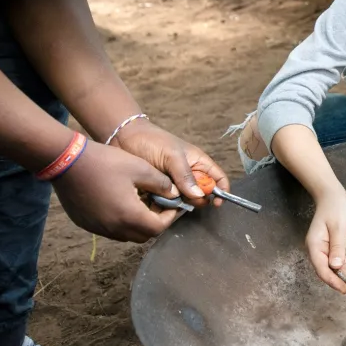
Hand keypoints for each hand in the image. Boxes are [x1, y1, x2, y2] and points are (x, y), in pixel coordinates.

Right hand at [51, 142, 180, 241]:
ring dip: (138, 223)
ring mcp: (97, 228)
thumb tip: (175, 194)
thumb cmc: (106, 162)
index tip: (173, 204)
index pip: (158, 228)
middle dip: (155, 222)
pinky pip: (110, 229)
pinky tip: (120, 202)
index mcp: (129, 216)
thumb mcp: (141, 168)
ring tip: (140, 202)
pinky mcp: (86, 224)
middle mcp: (113, 228)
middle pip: (143, 235)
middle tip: (158, 203)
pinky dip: (121, 222)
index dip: (170, 217)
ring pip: (126, 235)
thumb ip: (161, 184)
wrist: (66, 161)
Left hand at [114, 119, 229, 208]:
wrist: (124, 139)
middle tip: (182, 197)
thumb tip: (199, 196)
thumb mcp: (172, 155)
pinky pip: (168, 204)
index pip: (218, 179)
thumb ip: (185, 175)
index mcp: (198, 163)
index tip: (215, 203)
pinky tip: (155, 201)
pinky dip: (164, 206)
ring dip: (178, 204)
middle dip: (196, 200)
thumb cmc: (152, 141)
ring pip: (184, 201)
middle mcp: (189, 176)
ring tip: (164, 197)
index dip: (221, 192)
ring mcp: (175, 185)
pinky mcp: (160, 192)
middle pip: (202, 195)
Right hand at [307, 187, 345, 293]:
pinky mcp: (333, 248)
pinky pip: (341, 260)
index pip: (322, 269)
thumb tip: (335, 266)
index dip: (333, 280)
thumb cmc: (335, 209)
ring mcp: (325, 250)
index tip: (344, 288)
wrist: (333, 196)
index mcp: (314, 246)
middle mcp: (318, 250)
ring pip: (337, 267)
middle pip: (330, 270)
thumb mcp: (338, 227)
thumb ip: (337, 247)